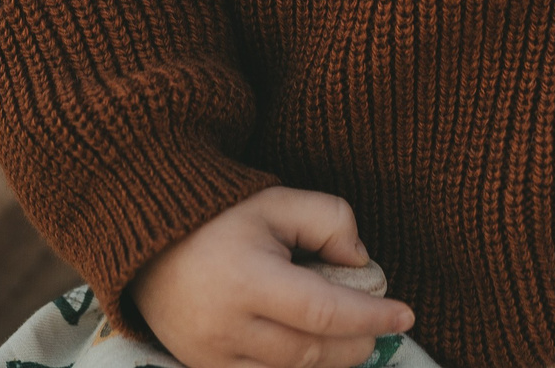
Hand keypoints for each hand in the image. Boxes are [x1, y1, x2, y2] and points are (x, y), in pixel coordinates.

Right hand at [132, 186, 414, 367]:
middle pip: (311, 352)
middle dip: (356, 343)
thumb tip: (361, 263)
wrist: (149, 241)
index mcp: (246, 278)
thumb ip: (329, 220)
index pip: (322, 311)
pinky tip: (316, 352)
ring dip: (331, 361)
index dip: (370, 317)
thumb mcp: (276, 201)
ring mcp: (210, 354)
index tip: (405, 315)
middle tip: (380, 327)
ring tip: (352, 339)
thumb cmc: (219, 217)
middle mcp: (226, 325)